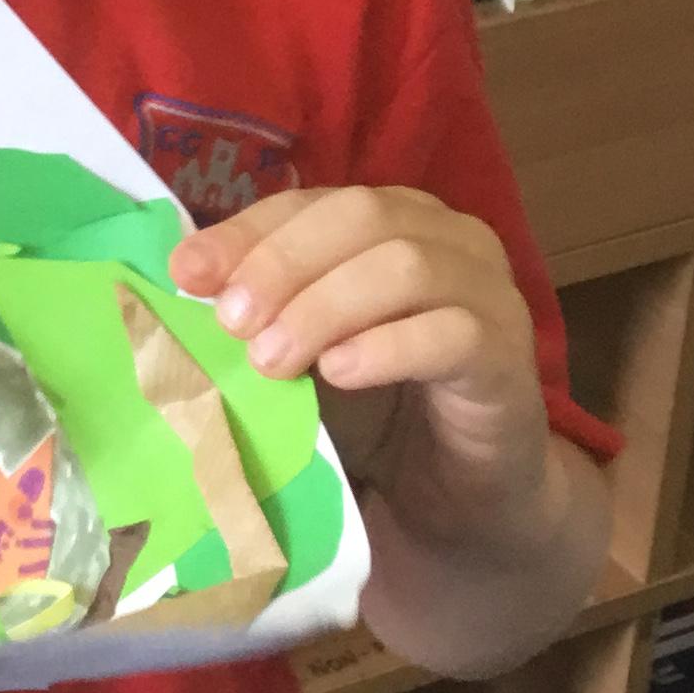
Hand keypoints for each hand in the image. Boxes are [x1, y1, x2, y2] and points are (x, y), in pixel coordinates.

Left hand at [169, 184, 546, 543]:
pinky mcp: (508, 356)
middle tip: (232, 323)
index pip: (313, 203)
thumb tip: (185, 285)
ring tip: (272, 361)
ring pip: (406, 266)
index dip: (247, 232)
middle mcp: (448, 239)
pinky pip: (452, 333)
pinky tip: (339, 374)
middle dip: (284, 263)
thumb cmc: (379, 409)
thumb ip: (264, 313)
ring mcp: (488, 292)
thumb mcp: (307, 351)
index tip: (187, 274)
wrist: (466, 490)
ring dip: (325, 308)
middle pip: (362, 216)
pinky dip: (386, 348)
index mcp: (394, 220)